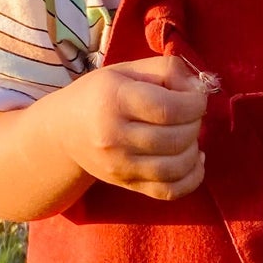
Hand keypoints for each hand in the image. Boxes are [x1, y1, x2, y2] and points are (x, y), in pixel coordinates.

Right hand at [56, 55, 207, 200]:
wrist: (63, 132)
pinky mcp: (126, 184)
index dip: (195, 103)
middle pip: (175, 138)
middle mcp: (114, 137)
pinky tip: (194, 161)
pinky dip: (192, 178)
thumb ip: (166, 70)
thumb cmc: (100, 95)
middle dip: (196, 124)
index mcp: (114, 100)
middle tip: (191, 115)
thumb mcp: (126, 70)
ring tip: (190, 136)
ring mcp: (119, 166)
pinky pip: (169, 192)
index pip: (168, 109)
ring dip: (194, 150)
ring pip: (175, 168)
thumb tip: (199, 88)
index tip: (196, 98)